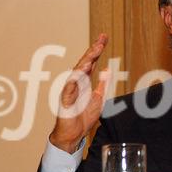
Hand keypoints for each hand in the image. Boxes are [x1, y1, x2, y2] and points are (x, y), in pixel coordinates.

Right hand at [49, 34, 109, 152]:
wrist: (73, 134)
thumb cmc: (83, 116)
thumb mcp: (99, 98)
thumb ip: (102, 85)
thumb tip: (107, 70)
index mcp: (85, 82)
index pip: (91, 62)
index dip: (97, 49)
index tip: (104, 37)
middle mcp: (76, 83)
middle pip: (84, 63)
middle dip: (93, 51)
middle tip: (101, 40)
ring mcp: (70, 91)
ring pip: (76, 72)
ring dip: (85, 62)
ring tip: (94, 52)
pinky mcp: (65, 100)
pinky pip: (69, 88)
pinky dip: (75, 79)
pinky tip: (82, 71)